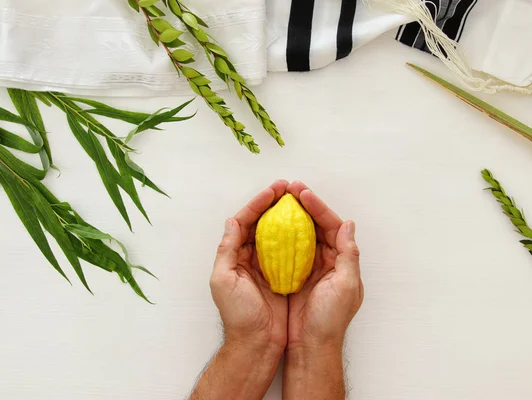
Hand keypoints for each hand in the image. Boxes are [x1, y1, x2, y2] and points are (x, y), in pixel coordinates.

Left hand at [210, 180, 288, 352]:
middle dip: (275, 204)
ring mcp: (268, 265)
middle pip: (263, 223)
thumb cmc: (238, 316)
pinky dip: (298, 236)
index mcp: (234, 256)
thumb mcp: (223, 280)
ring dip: (287, 216)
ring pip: (278, 233)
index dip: (258, 203)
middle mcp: (250, 257)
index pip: (245, 221)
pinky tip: (308, 226)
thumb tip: (232, 221)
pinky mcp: (284, 275)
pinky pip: (292, 250)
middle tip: (289, 188)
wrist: (258, 344)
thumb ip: (226, 249)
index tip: (274, 190)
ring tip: (300, 200)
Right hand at [286, 182, 363, 350]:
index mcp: (342, 260)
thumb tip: (348, 224)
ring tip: (278, 201)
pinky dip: (280, 237)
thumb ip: (349, 254)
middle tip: (288, 189)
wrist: (311, 347)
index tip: (301, 192)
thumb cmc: (330, 320)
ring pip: (301, 235)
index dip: (317, 207)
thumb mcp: (345, 286)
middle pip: (315, 225)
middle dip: (302, 206)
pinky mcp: (294, 276)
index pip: (331, 225)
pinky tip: (269, 226)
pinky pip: (287, 250)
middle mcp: (327, 260)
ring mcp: (310, 268)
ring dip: (290, 218)